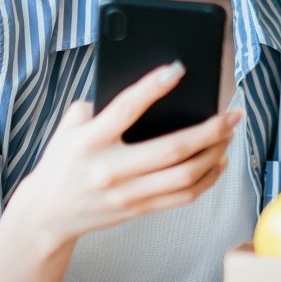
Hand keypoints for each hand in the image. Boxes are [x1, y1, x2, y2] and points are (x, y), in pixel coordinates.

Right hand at [8, 62, 243, 250]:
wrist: (48, 213)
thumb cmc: (63, 160)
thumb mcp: (70, 127)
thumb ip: (99, 106)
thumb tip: (147, 89)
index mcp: (90, 140)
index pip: (126, 108)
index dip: (153, 86)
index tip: (179, 68)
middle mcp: (110, 168)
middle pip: (172, 149)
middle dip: (209, 129)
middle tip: (232, 113)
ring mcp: (127, 193)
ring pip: (185, 176)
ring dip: (215, 153)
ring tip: (229, 134)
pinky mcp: (139, 209)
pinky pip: (183, 196)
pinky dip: (207, 178)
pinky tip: (218, 161)